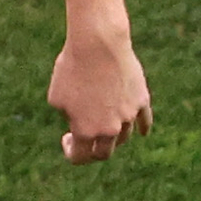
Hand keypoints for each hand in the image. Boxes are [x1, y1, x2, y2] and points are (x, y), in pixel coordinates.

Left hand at [48, 32, 151, 164]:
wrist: (98, 43)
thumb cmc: (71, 68)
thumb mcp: (56, 96)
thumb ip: (68, 116)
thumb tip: (78, 122)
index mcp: (85, 131)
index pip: (80, 157)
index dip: (71, 152)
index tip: (67, 139)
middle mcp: (109, 129)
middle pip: (104, 153)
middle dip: (94, 152)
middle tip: (88, 143)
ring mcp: (128, 116)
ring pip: (123, 136)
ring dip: (113, 136)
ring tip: (107, 126)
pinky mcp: (141, 99)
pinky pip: (144, 120)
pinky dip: (142, 127)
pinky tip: (142, 132)